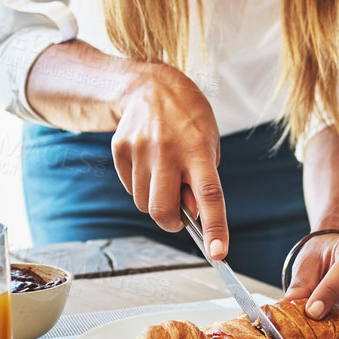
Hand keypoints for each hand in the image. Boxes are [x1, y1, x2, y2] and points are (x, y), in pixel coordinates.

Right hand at [111, 63, 226, 258]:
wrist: (150, 86)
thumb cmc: (187, 118)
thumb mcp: (208, 143)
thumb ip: (202, 180)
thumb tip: (191, 214)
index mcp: (198, 150)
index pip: (209, 195)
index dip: (215, 227)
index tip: (218, 252)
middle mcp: (167, 150)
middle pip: (162, 210)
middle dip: (171, 221)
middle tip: (179, 212)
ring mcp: (140, 149)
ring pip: (143, 203)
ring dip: (155, 199)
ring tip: (164, 172)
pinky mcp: (120, 149)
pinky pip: (129, 188)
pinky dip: (140, 185)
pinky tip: (148, 162)